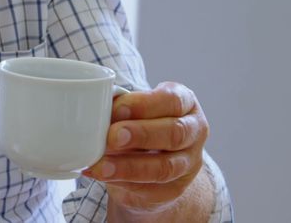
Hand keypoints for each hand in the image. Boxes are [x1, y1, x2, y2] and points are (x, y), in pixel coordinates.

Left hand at [82, 82, 208, 214]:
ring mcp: (188, 163)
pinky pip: (151, 190)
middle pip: (174, 133)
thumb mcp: (135, 108)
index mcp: (185, 103)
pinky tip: (102, 175)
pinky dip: (123, 183)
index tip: (117, 109)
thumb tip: (97, 111)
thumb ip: (121, 108)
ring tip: (101, 166)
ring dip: (129, 167)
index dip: (144, 104)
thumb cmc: (141, 121)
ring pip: (164, 167)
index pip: (172, 100)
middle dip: (141, 135)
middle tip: (112, 137)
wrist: (153, 158)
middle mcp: (193, 132)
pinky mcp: (174, 190)